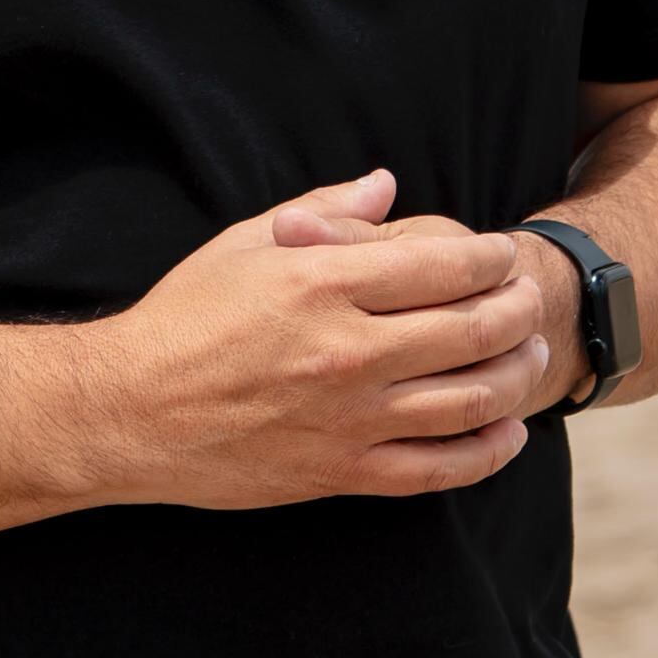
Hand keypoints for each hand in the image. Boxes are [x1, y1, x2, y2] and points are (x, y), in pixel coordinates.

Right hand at [84, 168, 554, 509]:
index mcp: (322, 283)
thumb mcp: (243, 243)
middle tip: (529, 300)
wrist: (128, 411)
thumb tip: (383, 185)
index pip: (443, 266)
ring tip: (529, 356)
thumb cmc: (183, 317)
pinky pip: (438, 469)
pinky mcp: (340, 472)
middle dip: (517, 311)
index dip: (489, 258)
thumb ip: (321, 211)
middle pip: (472, 330)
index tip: (501, 255)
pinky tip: (507, 434)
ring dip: (516, 375)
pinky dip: (487, 452)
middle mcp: (345, 351)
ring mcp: (348, 418)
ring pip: (470, 401)